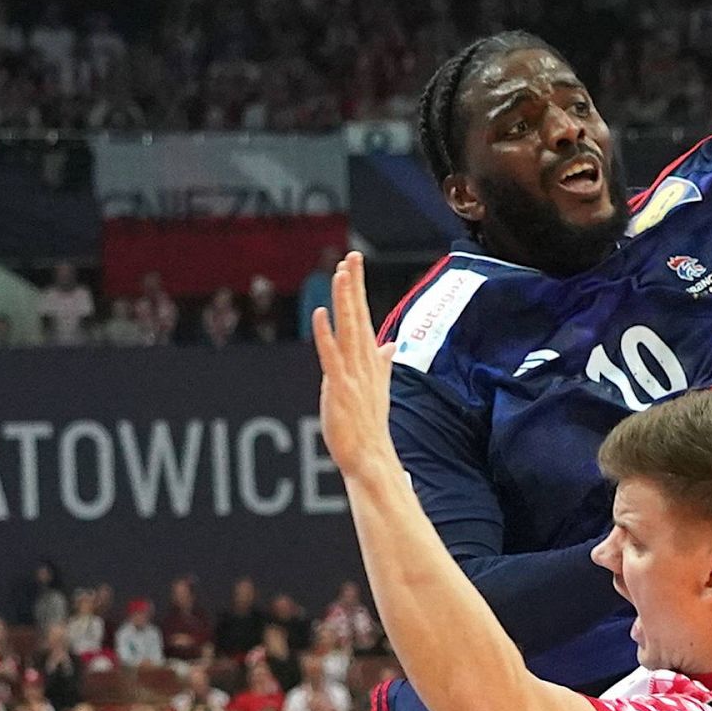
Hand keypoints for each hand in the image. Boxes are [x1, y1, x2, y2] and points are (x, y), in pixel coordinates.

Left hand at [311, 252, 399, 480]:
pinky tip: (322, 314)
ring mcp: (352, 373)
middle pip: (358, 315)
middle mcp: (363, 361)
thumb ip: (381, 362)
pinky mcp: (340, 387)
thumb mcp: (376, 386)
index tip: (353, 261)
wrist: (370, 454)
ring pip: (348, 329)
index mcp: (369, 359)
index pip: (364, 315)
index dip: (358, 288)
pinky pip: (332, 356)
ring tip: (341, 274)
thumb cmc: (369, 423)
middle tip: (351, 256)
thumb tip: (389, 344)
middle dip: (354, 285)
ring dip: (345, 301)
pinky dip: (327, 335)